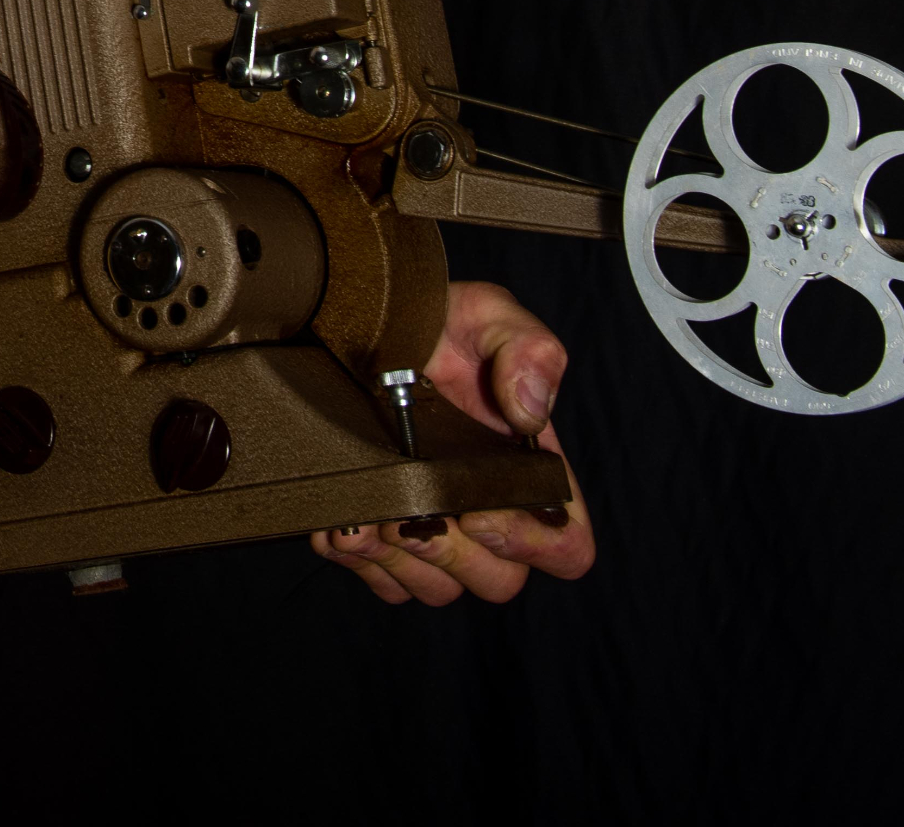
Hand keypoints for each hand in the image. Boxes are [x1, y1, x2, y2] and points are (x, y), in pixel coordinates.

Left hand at [309, 279, 598, 605]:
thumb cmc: (438, 322)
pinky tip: (337, 522)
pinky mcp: (382, 536)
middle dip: (456, 557)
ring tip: (367, 520)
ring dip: (402, 563)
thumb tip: (531, 411)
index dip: (535, 545)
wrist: (360, 323)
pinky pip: (382, 579)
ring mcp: (434, 526)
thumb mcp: (488, 315)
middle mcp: (487, 508)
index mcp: (528, 471)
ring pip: (438, 589)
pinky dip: (358, 560)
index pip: (567, 545)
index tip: (481, 510)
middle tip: (413, 516)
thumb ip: (528, 349)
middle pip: (498, 581)